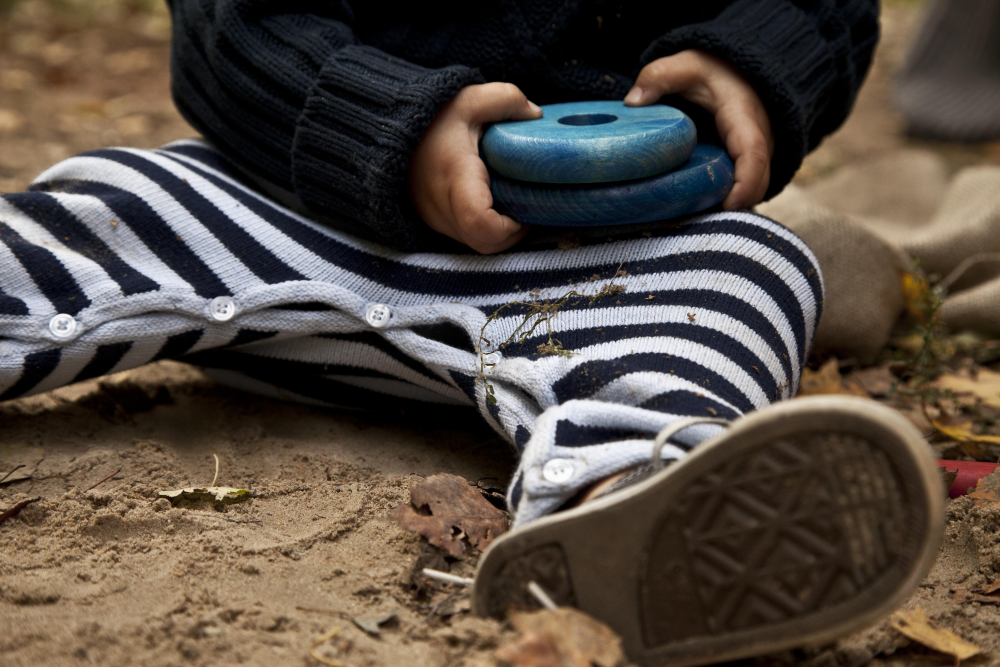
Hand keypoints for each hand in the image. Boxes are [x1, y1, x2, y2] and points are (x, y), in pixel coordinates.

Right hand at [408, 82, 541, 253]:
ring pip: (479, 245)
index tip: (526, 203)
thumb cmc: (432, 117)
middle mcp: (442, 209)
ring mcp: (436, 220)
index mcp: (454, 179)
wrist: (387, 131)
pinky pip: (469, 237)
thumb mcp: (469, 99)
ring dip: (503, 231)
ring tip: (516, 199)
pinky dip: (488, 228)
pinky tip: (497, 202)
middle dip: (515, 231)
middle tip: (530, 202)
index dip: (511, 225)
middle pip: (487, 244)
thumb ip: (506, 99)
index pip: (480, 223)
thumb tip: (536, 116)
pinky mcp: (436, 223)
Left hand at [625, 50, 772, 209]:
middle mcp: (759, 142)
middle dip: (734, 206)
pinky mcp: (747, 167)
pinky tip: (694, 209)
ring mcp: (756, 157)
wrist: (739, 74)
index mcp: (744, 118)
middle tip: (693, 219)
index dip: (745, 183)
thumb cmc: (713, 71)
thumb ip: (660, 76)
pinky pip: (743, 192)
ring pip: (753, 192)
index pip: (753, 154)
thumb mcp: (687, 65)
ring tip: (689, 217)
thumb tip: (632, 101)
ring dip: (727, 208)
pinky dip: (724, 203)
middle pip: (758, 184)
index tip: (726, 205)